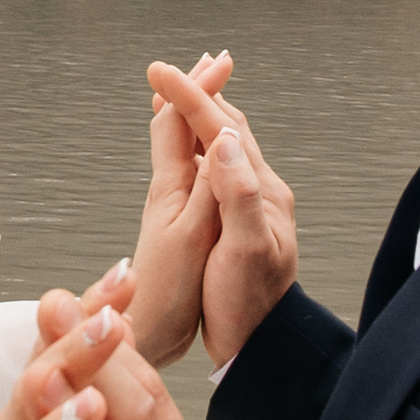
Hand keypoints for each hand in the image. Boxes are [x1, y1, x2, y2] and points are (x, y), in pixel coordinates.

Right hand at [142, 62, 298, 366]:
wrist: (261, 348)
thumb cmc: (250, 307)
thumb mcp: (244, 250)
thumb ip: (237, 195)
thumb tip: (224, 141)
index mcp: (261, 192)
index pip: (222, 128)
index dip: (189, 96)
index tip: (158, 71)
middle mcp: (261, 191)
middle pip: (227, 127)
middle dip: (197, 95)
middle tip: (167, 72)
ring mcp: (252, 206)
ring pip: (224, 146)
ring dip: (200, 117)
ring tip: (177, 96)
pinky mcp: (240, 222)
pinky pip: (219, 169)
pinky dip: (200, 147)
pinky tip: (192, 151)